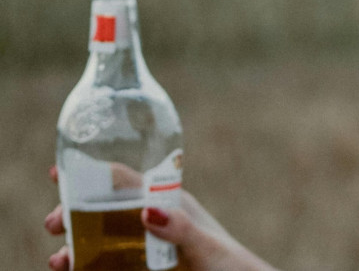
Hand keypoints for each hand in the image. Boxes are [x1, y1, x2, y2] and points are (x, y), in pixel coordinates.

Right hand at [45, 165, 277, 270]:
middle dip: (74, 214)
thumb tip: (147, 211)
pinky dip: (88, 266)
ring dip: (76, 246)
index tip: (60, 172)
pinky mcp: (144, 268)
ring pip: (102, 239)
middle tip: (53, 225)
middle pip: (106, 210)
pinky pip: (109, 264)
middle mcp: (156, 221)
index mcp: (171, 204)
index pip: (127, 181)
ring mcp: (148, 247)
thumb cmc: (230, 264)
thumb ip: (180, 228)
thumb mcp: (205, 243)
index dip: (93, 174)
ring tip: (59, 260)